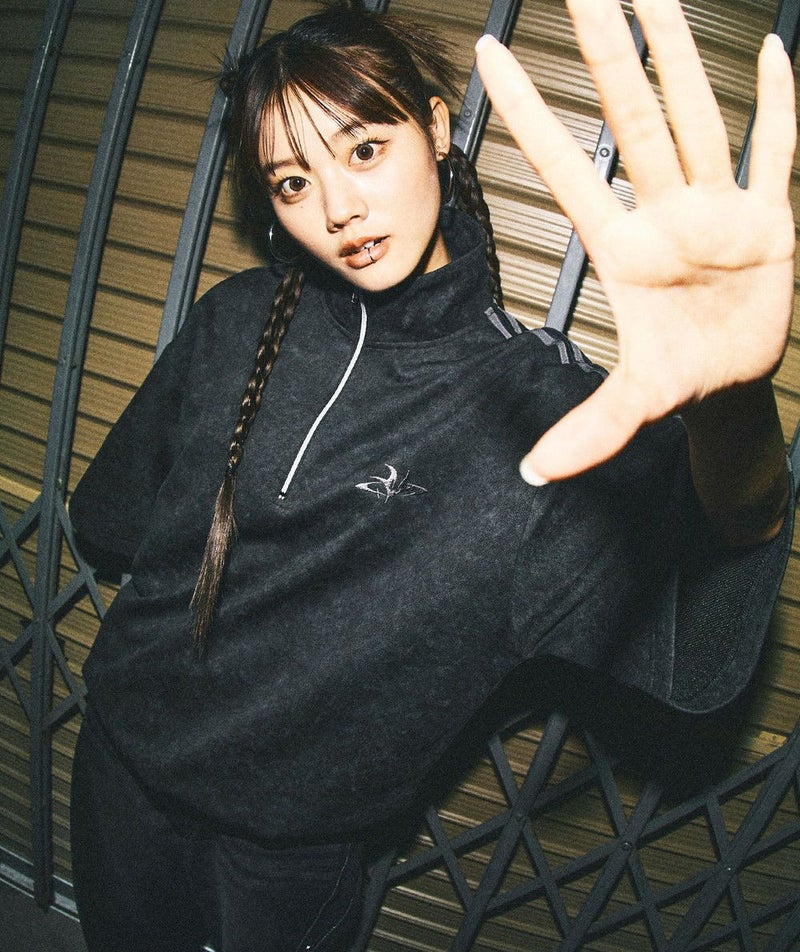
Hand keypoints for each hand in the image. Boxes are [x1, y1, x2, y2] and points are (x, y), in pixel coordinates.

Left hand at [476, 0, 795, 484]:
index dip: (529, 114)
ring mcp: (719, 209)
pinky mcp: (770, 217)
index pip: (566, 167)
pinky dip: (781, 108)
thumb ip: (589, 430)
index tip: (487, 56)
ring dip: (680, 56)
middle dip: (609, 53)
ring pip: (696, 116)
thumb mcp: (636, 405)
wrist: (734, 381)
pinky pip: (777, 151)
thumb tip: (535, 473)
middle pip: (633, 120)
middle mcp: (666, 214)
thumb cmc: (681, 381)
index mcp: (625, 247)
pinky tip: (776, 50)